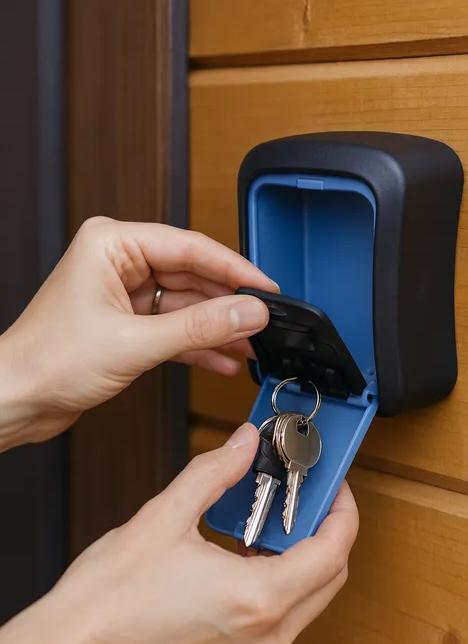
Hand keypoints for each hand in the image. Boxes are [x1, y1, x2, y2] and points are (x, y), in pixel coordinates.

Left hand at [0, 217, 276, 444]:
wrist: (17, 399)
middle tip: (263, 320)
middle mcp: (118, 262)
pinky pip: (174, 327)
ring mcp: (124, 293)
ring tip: (251, 344)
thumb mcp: (135, 343)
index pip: (189, 247)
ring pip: (186, 304)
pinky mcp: (127, 323)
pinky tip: (223, 358)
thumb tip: (247, 312)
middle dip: (227, 303)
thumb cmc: (46, 360)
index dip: (233, 268)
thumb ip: (199, 327)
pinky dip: (197, 343)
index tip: (266, 287)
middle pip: (191, 275)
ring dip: (217, 327)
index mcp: (111, 244)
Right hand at [0, 424, 357, 643]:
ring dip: (300, 563)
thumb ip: (214, 472)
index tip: (333, 488)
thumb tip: (242, 444)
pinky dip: (275, 590)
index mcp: (257, 598)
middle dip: (326, 534)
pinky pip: (276, 626)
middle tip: (305, 501)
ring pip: (305, 605)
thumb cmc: (106, 601)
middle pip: (329, 579)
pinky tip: (241, 562)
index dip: (342, 511)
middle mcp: (264, 638)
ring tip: (268, 527)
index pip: (333, 551)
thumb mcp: (164, 517)